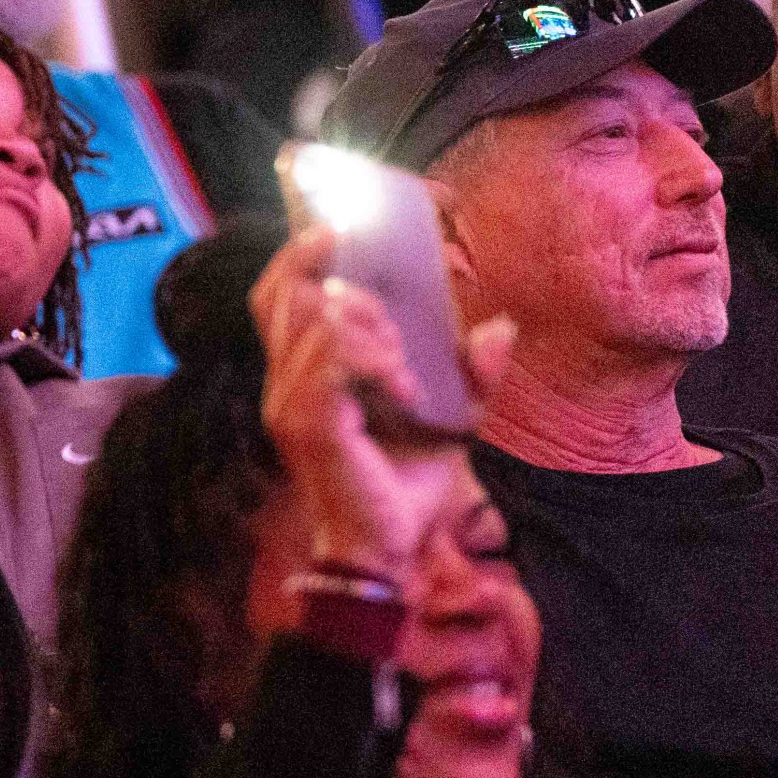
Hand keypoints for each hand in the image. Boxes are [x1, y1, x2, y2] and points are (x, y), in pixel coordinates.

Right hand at [251, 225, 511, 580]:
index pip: (278, 291)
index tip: (339, 225)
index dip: (299, 250)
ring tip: (401, 364)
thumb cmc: (404, 487)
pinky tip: (402, 389)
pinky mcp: (309, 424)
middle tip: (387, 309)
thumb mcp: (449, 417)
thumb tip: (500, 326)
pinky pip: (334, 362)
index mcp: (303, 370)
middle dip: (340, 279)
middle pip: (285, 291)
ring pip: (318, 318)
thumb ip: (471, 372)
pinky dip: (375, 363)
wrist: (385, 552)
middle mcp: (283, 380)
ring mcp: (290, 401)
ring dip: (369, 327)